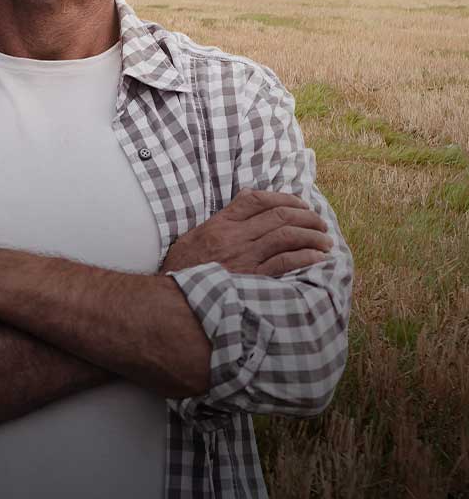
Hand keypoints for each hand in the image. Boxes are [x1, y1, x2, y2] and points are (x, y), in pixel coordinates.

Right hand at [161, 189, 333, 277]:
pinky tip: (318, 258)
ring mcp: (243, 257)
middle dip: (306, 215)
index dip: (283, 197)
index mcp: (220, 224)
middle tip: (320, 222)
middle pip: (278, 215)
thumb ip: (219, 222)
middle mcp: (234, 237)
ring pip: (286, 235)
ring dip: (311, 235)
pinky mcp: (252, 279)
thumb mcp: (193, 238)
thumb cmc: (182, 271)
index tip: (300, 203)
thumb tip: (244, 203)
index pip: (256, 199)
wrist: (172, 301)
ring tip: (325, 240)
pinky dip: (305, 257)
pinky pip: (285, 262)